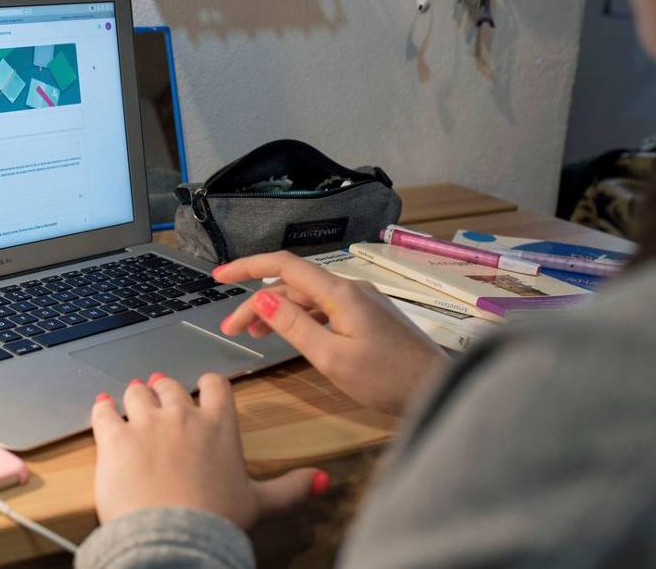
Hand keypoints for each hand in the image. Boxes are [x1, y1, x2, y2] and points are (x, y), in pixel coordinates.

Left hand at [91, 372, 327, 528]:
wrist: (175, 536)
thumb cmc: (217, 521)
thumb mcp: (261, 504)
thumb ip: (291, 488)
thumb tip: (322, 480)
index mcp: (220, 426)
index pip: (216, 385)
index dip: (208, 384)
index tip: (203, 388)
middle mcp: (183, 416)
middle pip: (171, 387)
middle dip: (165, 391)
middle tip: (160, 395)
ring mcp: (146, 423)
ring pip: (137, 393)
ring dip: (134, 396)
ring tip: (131, 398)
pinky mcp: (114, 437)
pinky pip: (104, 410)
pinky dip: (102, 406)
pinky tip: (102, 405)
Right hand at [214, 251, 448, 415]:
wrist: (437, 389)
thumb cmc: (386, 379)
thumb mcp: (331, 357)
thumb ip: (294, 326)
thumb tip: (261, 299)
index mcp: (339, 292)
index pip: (284, 265)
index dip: (248, 266)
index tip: (218, 277)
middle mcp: (349, 288)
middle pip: (293, 285)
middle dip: (257, 303)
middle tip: (231, 332)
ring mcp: (361, 301)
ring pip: (308, 298)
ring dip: (278, 312)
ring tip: (253, 337)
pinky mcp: (369, 316)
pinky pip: (325, 308)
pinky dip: (301, 319)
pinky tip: (292, 336)